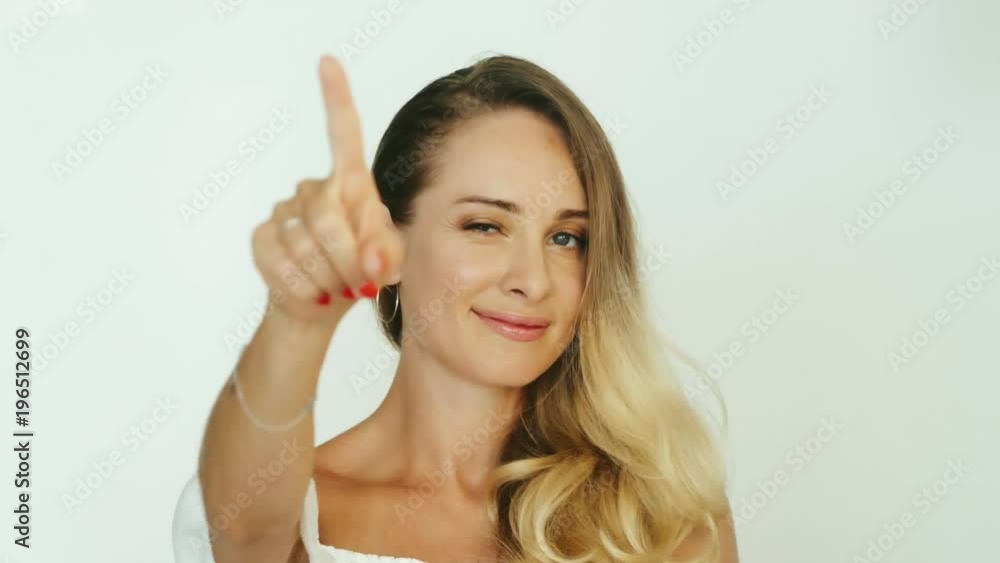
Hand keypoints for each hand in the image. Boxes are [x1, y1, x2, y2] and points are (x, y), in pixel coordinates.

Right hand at [251, 55, 404, 322]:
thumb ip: (388, 254)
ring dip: (330, 279)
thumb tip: (372, 261)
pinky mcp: (260, 239)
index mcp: (350, 184)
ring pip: (306, 248)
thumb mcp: (389, 262)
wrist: (322, 305)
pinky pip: (283, 267)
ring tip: (340, 289)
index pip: (343, 136)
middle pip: (327, 218)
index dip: (336, 99)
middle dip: (348, 260)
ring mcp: (282, 212)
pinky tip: (315, 294)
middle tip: (362, 285)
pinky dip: (306, 291)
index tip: (328, 62)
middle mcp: (313, 189)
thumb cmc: (361, 273)